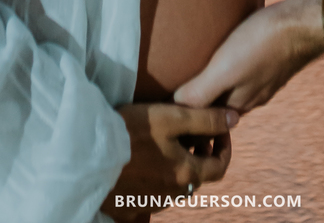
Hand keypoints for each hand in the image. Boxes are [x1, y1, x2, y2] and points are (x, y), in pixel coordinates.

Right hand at [102, 103, 236, 213]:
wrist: (88, 158)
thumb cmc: (131, 133)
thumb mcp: (171, 117)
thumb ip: (206, 118)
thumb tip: (235, 118)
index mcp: (186, 174)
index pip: (219, 167)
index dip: (224, 147)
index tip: (220, 129)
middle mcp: (172, 194)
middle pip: (196, 177)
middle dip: (200, 155)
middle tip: (193, 134)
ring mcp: (150, 203)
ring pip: (174, 186)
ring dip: (178, 167)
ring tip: (167, 143)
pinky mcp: (129, 206)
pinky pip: (150, 195)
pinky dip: (155, 179)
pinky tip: (143, 161)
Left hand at [174, 0, 323, 112]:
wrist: (306, 20)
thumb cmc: (263, 42)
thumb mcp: (225, 69)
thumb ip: (201, 92)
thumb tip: (176, 109)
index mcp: (238, 104)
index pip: (207, 118)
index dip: (187, 114)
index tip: (168, 103)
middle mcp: (251, 96)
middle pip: (218, 103)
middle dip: (199, 97)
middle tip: (175, 80)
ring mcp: (264, 78)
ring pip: (232, 84)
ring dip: (215, 77)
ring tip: (196, 62)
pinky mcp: (270, 57)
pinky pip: (245, 65)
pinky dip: (231, 60)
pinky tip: (225, 43)